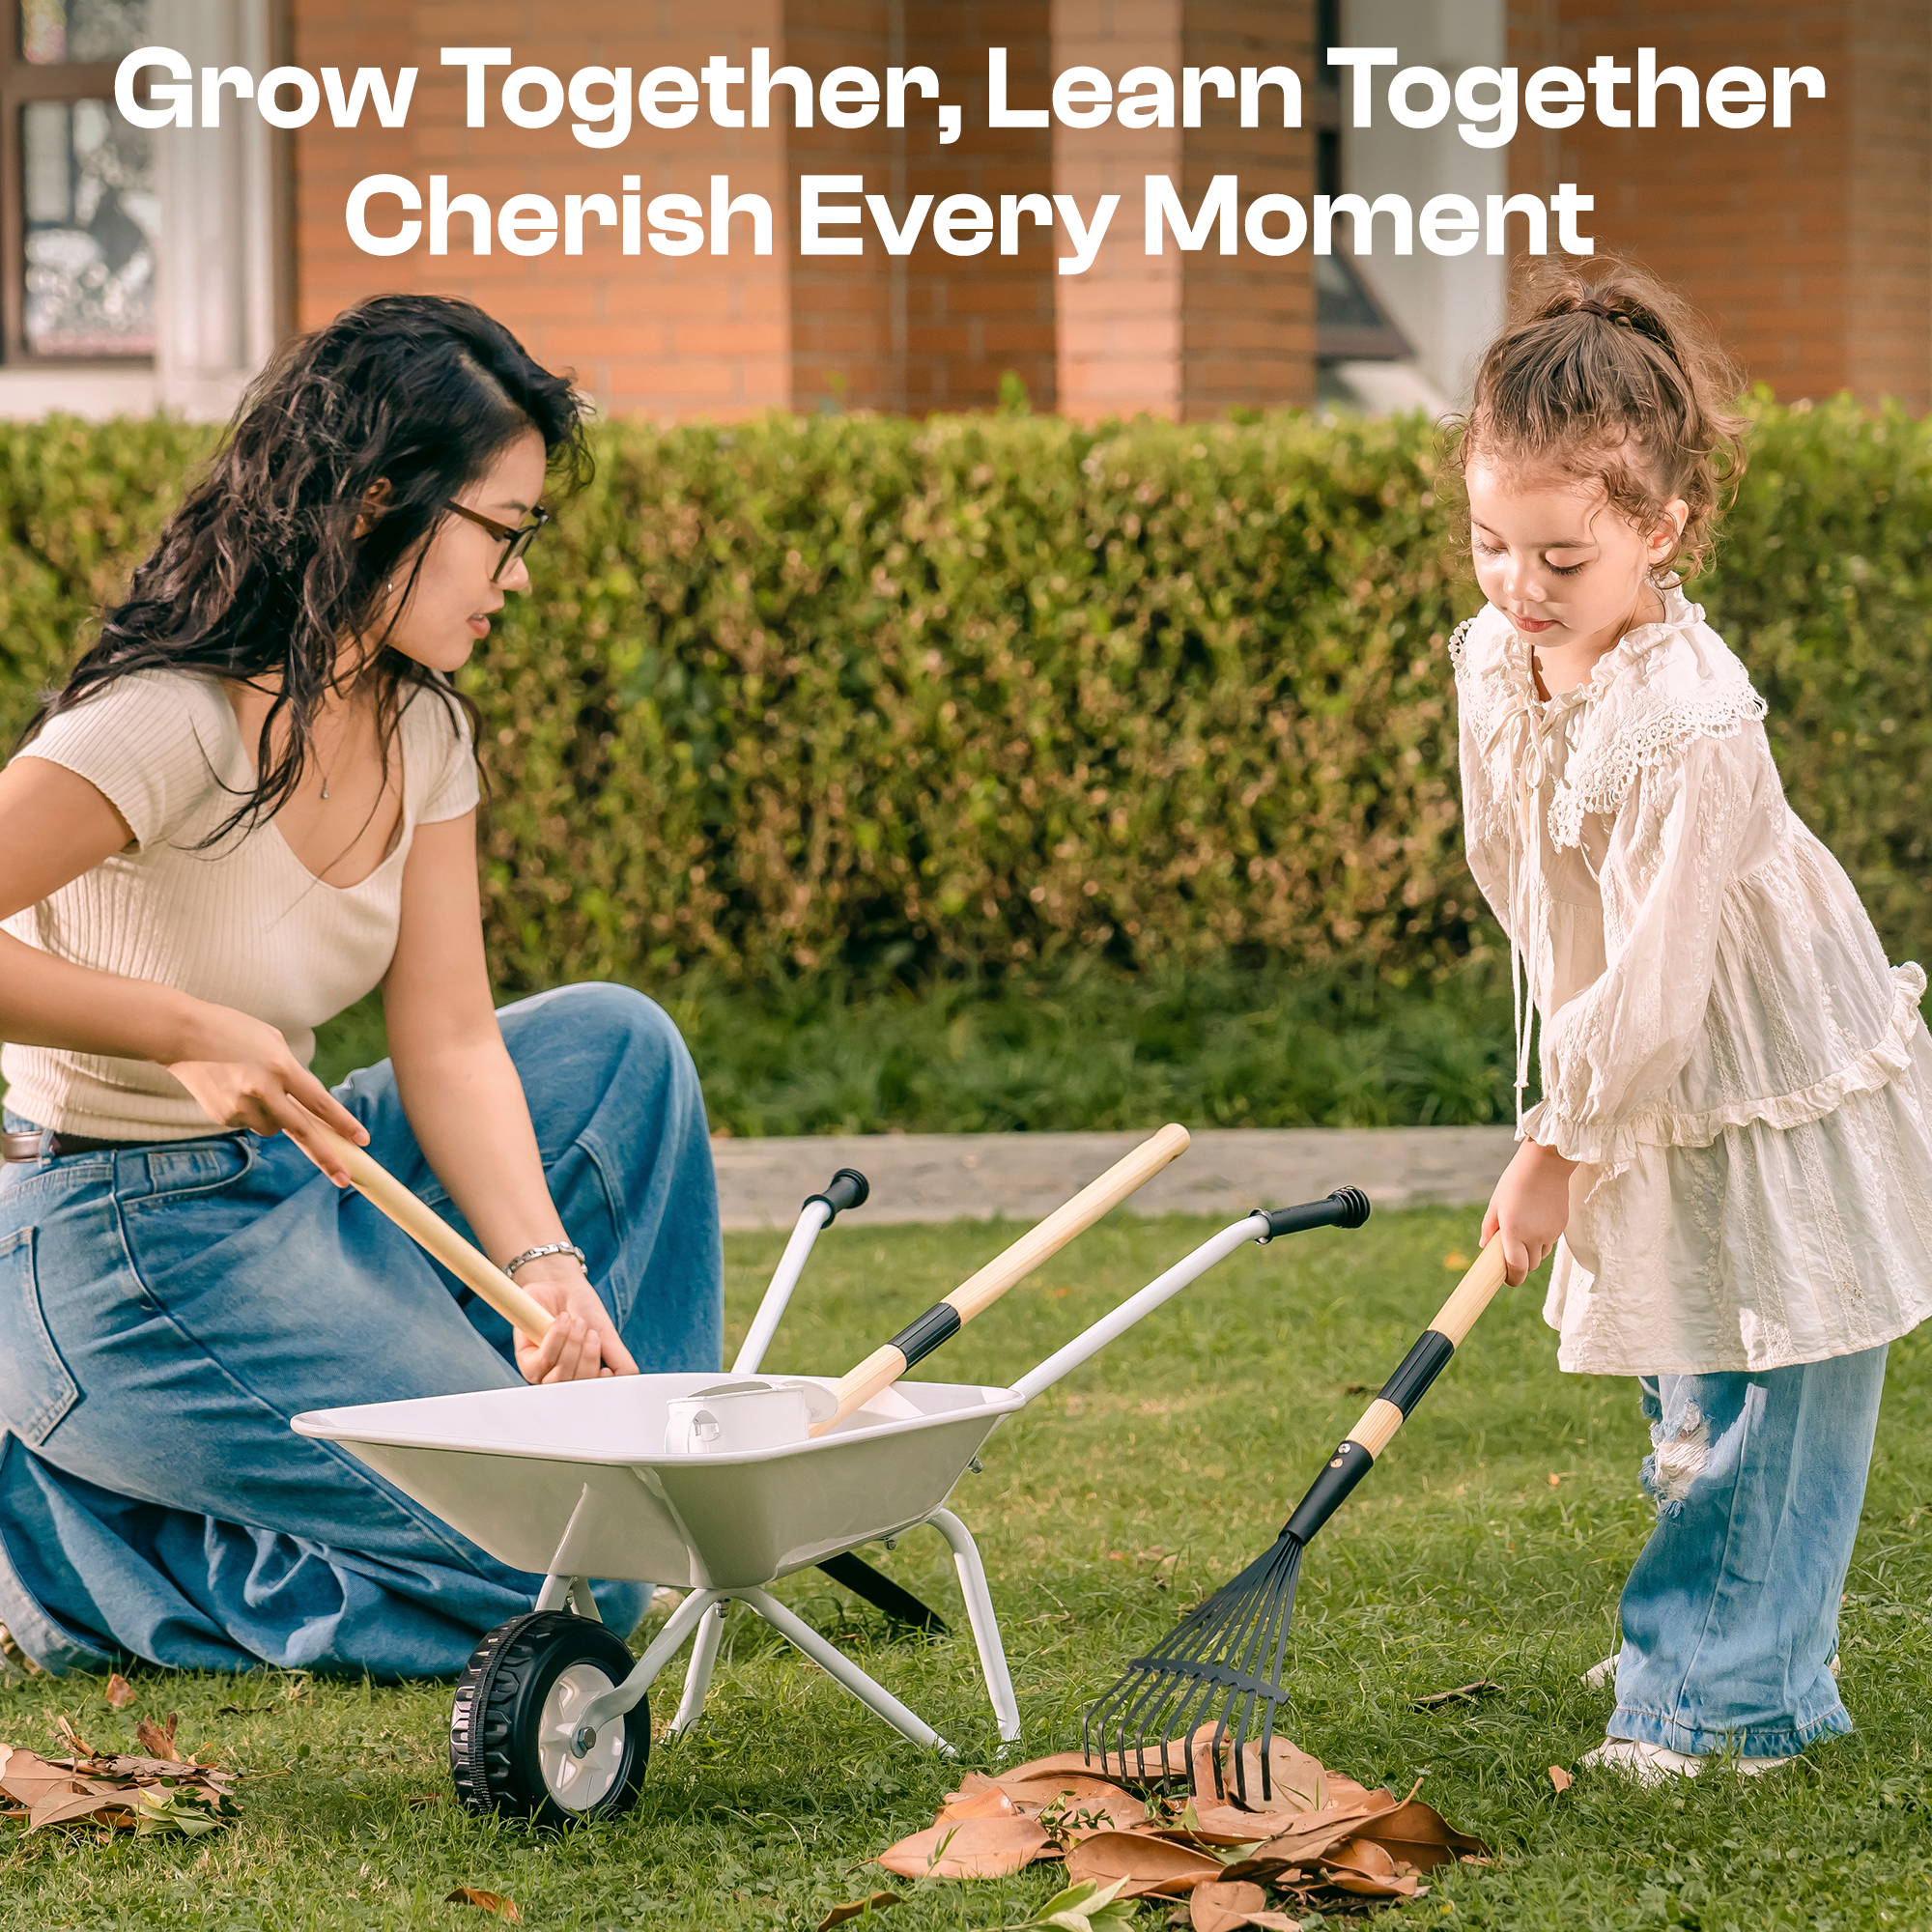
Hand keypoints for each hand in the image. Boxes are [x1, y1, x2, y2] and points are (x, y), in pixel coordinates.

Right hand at [165, 1001, 368, 1182]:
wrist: (180, 1034)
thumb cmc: (233, 1031)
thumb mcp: (273, 1042)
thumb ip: (292, 1072)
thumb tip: (304, 1105)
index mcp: (281, 1067)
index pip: (319, 1102)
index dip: (343, 1123)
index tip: (362, 1140)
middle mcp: (263, 1090)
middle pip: (302, 1131)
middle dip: (326, 1157)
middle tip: (345, 1178)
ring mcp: (240, 1107)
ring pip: (272, 1128)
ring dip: (273, 1116)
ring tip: (250, 1085)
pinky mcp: (222, 1116)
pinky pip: (248, 1122)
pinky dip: (248, 1110)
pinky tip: (231, 1087)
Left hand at [510, 1254, 639, 1384]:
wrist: (560, 1286)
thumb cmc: (584, 1311)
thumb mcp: (607, 1335)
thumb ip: (619, 1361)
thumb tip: (630, 1380)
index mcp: (583, 1377)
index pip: (591, 1393)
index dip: (598, 1384)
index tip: (605, 1369)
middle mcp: (561, 1380)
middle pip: (575, 1386)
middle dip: (588, 1357)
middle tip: (592, 1333)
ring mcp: (542, 1373)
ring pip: (560, 1376)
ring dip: (572, 1346)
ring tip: (577, 1323)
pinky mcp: (526, 1360)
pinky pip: (543, 1360)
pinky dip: (556, 1339)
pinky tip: (562, 1322)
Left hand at [1480, 1139, 1577, 1285]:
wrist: (1545, 1164)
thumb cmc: (1515, 1182)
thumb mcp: (1496, 1203)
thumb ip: (1489, 1227)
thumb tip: (1483, 1246)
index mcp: (1514, 1232)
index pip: (1517, 1269)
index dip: (1512, 1279)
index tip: (1506, 1278)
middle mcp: (1534, 1237)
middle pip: (1530, 1266)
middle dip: (1520, 1264)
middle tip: (1510, 1251)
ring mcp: (1550, 1233)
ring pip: (1541, 1255)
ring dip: (1531, 1252)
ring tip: (1523, 1229)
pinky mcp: (1561, 1227)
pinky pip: (1550, 1242)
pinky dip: (1541, 1239)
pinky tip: (1535, 1220)